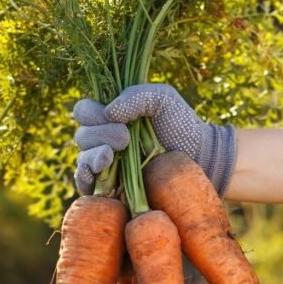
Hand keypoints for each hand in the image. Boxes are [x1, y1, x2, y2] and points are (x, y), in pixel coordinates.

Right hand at [72, 83, 236, 195]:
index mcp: (110, 115)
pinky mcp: (110, 187)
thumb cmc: (180, 124)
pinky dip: (85, 179)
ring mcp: (106, 164)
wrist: (199, 157)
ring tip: (110, 156)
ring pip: (82, 159)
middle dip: (101, 134)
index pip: (83, 111)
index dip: (92, 112)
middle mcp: (103, 139)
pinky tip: (96, 175)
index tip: (115, 116)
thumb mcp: (163, 99)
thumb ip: (136, 95)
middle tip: (126, 138)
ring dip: (93, 156)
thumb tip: (109, 112)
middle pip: (82, 135)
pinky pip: (86, 184)